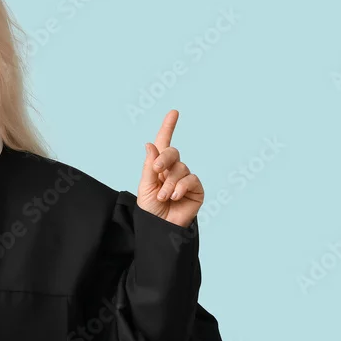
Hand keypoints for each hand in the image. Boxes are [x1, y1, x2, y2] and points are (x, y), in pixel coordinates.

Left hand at [137, 109, 203, 227]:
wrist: (160, 228)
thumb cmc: (150, 209)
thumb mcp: (145, 187)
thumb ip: (149, 166)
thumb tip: (150, 144)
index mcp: (159, 166)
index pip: (164, 143)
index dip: (168, 127)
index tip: (174, 112)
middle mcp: (173, 170)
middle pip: (173, 152)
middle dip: (164, 159)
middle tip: (156, 171)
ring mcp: (186, 179)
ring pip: (180, 168)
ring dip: (169, 183)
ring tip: (163, 197)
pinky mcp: (196, 189)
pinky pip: (191, 179)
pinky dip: (181, 186)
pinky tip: (175, 197)